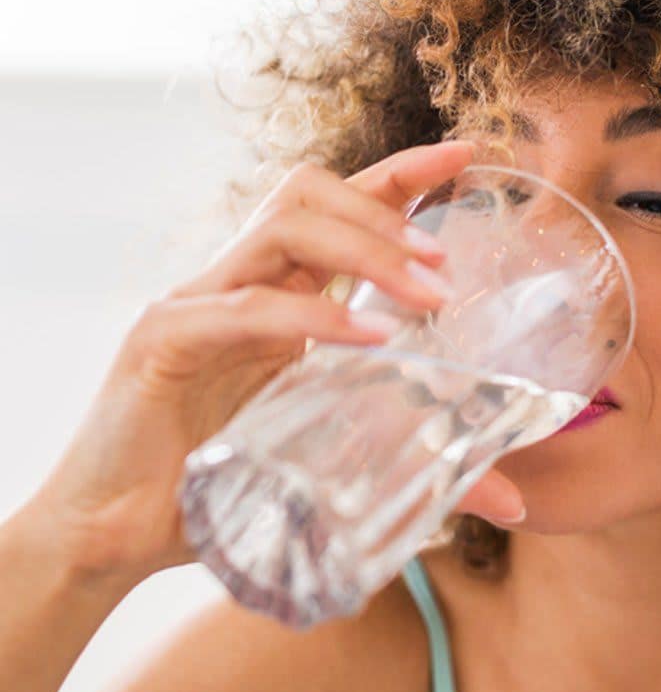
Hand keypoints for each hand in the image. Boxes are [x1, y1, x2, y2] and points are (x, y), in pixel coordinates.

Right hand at [27, 138, 525, 588]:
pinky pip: (246, 307)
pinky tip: (369, 341)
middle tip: (447, 261)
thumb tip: (514, 498)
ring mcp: (196, 301)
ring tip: (426, 293)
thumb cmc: (224, 485)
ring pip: (282, 226)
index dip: (402, 172)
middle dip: (387, 209)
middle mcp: (237, 280)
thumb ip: (421, 463)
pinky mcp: (163, 341)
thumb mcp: (337, 460)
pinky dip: (313, 316)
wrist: (115, 536)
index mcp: (276, 290)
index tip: (468, 154)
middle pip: (310, 192)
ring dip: (364, 248)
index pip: (340, 204)